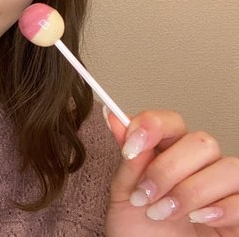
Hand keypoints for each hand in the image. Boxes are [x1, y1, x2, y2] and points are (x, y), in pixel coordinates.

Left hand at [104, 109, 238, 236]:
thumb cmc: (138, 233)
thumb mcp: (124, 195)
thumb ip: (128, 159)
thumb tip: (114, 117)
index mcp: (169, 154)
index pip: (172, 122)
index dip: (153, 126)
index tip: (130, 146)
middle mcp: (200, 167)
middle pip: (202, 142)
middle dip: (168, 169)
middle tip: (144, 195)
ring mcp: (223, 190)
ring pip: (228, 167)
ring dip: (190, 191)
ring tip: (162, 213)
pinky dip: (220, 207)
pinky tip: (197, 218)